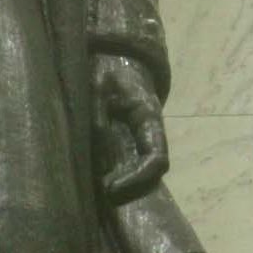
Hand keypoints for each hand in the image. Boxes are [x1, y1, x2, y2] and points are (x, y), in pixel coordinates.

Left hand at [93, 53, 168, 201]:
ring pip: (143, 175)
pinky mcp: (128, 143)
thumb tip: (100, 157)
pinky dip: (116, 179)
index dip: (139, 179)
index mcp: (149, 117)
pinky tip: (94, 182)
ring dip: (124, 188)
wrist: (113, 58)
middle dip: (131, 191)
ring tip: (95, 191)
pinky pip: (129, 167)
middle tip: (101, 194)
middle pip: (153, 175)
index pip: (157, 158)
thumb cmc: (106, 69)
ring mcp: (141, 140)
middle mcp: (150, 133)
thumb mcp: (97, 87)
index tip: (111, 187)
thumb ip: (98, 118)